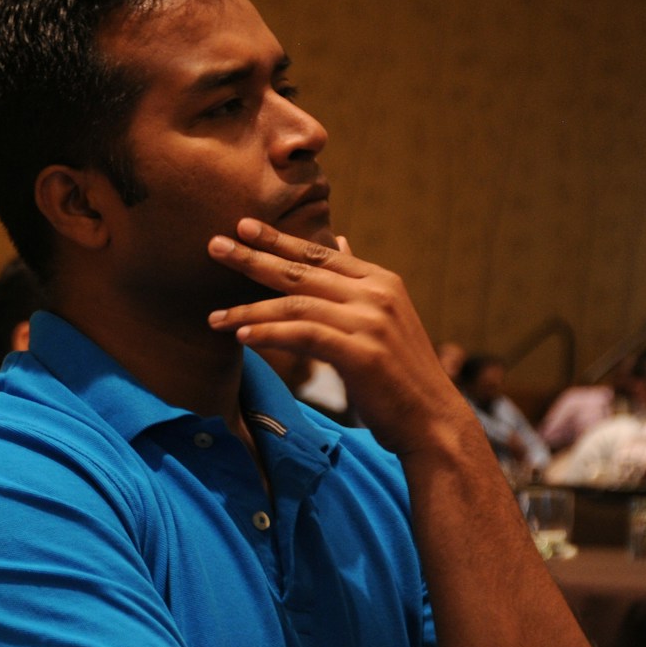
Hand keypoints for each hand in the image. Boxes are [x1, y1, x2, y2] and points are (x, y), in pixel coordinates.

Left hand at [205, 220, 472, 458]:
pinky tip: (243, 337)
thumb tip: (340, 239)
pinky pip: (306, 336)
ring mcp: (372, 322)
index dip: (279, 240)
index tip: (243, 226)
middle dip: (253, 258)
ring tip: (213, 318)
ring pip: (297, 305)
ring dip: (249, 310)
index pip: (320, 253)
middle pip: (302, 271)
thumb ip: (354, 282)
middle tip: (213, 246)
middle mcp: (377, 294)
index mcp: (380, 281)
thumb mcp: (381, 317)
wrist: (432, 420)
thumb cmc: (397, 373)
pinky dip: (271, 335)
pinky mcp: (363, 353)